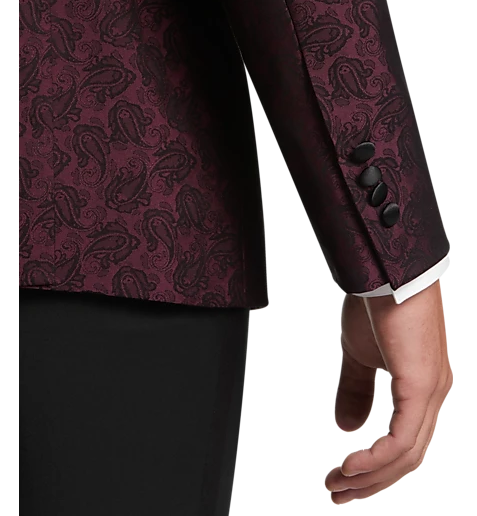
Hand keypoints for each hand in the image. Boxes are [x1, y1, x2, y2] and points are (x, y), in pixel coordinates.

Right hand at [324, 280, 452, 504]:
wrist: (387, 276)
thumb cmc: (378, 308)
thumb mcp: (359, 357)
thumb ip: (356, 391)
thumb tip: (349, 428)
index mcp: (421, 390)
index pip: (405, 444)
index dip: (376, 467)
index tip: (343, 478)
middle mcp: (433, 396)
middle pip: (407, 458)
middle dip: (370, 482)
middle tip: (337, 494)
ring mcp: (431, 393)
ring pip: (407, 455)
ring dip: (371, 476)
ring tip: (338, 485)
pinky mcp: (421, 387)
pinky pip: (402, 439)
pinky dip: (376, 459)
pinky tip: (352, 467)